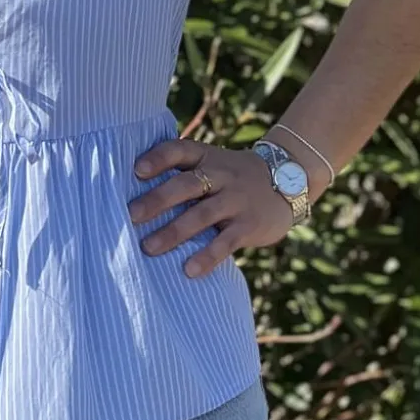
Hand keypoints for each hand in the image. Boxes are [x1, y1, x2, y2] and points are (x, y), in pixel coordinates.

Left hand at [128, 140, 300, 274]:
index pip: (180, 150)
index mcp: (207, 157)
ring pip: (202, 215)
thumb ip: (183, 174)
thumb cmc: (233, 178)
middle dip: (157, 200)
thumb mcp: (213, 164)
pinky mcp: (249, 225)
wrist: (289, 181)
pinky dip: (207, 256)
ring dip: (174, 232)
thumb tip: (134, 196)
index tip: (136, 170)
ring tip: (149, 248)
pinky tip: (189, 270)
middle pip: (186, 184)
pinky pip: (226, 242)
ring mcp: (236, 200)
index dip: (158, 158)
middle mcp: (221, 175)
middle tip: (131, 216)